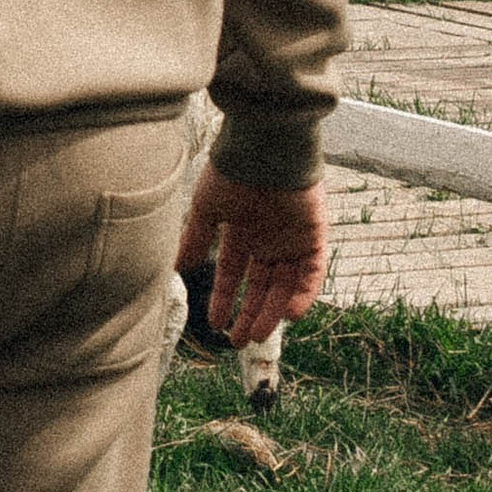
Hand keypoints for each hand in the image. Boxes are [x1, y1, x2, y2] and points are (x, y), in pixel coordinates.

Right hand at [178, 157, 328, 349]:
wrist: (264, 149)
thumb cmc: (231, 173)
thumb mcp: (205, 209)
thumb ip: (195, 240)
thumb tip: (177, 269)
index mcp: (241, 232)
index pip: (233, 274)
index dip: (223, 298)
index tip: (213, 323)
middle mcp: (267, 240)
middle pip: (261, 286)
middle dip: (250, 313)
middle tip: (238, 341)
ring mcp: (291, 240)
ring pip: (284, 286)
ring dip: (273, 311)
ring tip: (257, 336)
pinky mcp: (314, 237)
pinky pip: (312, 273)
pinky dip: (304, 295)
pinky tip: (290, 315)